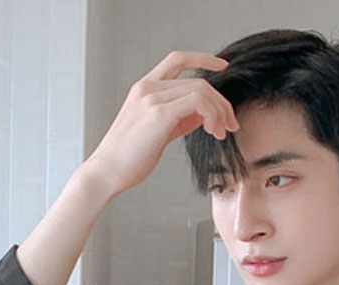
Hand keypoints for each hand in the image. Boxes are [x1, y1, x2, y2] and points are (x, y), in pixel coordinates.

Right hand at [83, 50, 238, 198]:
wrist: (107, 172)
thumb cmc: (131, 157)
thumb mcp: (158, 133)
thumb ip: (179, 120)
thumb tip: (204, 116)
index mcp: (144, 87)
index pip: (177, 60)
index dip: (202, 58)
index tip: (222, 66)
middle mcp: (147, 87)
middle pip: (198, 81)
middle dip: (221, 103)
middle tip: (231, 126)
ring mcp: (152, 97)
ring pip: (201, 90)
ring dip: (219, 111)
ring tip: (221, 133)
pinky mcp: (158, 114)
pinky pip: (197, 102)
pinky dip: (212, 115)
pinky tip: (212, 131)